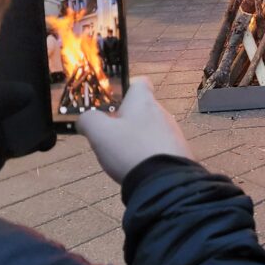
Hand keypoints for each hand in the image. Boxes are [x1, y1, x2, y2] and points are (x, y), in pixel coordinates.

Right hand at [78, 76, 192, 183]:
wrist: (164, 181)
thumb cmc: (130, 150)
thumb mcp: (99, 133)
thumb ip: (88, 120)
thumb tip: (84, 119)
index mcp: (143, 101)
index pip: (140, 82)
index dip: (126, 88)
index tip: (113, 102)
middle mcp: (162, 112)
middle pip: (143, 108)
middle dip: (127, 119)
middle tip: (110, 135)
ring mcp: (173, 132)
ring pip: (151, 128)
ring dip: (137, 137)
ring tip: (123, 155)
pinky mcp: (179, 151)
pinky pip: (160, 146)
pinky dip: (148, 152)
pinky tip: (139, 166)